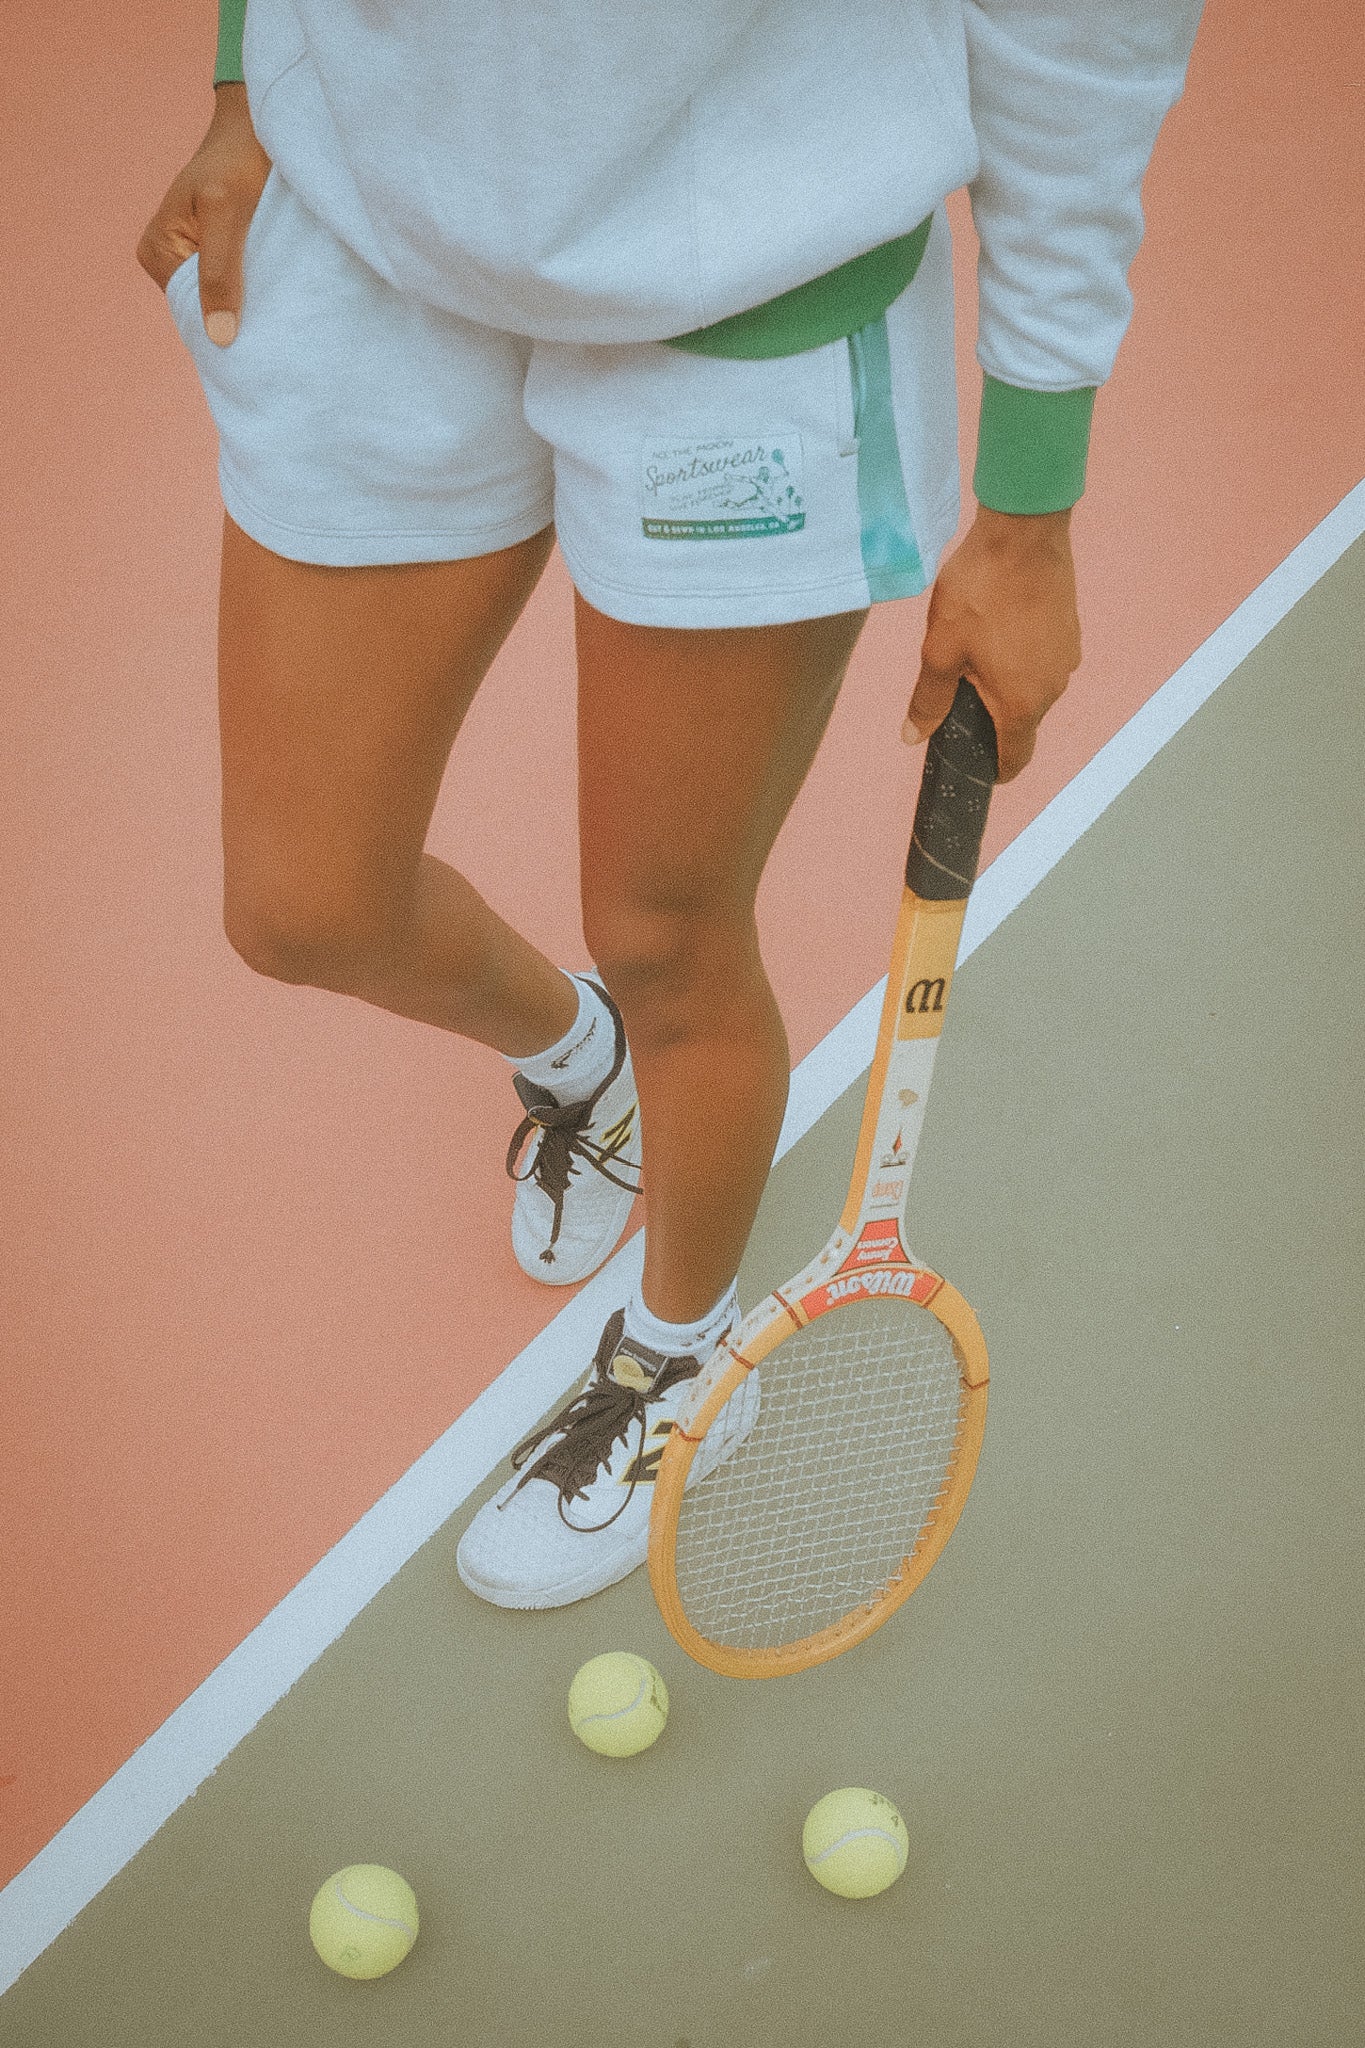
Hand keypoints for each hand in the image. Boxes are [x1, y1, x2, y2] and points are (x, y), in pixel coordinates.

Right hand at [134, 82, 271, 346]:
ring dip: (253, 302)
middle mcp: (168, 259)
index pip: (192, 312)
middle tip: (280, 322)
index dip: (227, 325)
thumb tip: (218, 338)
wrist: (257, 128)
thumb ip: (218, 273)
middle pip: (207, 309)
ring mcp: (193, 258)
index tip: (266, 336)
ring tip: (281, 302)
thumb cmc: (236, 160)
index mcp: (157, 252)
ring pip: (225, 300)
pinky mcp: (218, 254)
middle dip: (240, 315)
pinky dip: (258, 289)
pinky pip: (237, 284)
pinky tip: (279, 290)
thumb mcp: (225, 213)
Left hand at [904, 504, 1081, 781]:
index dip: (993, 770)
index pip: (1015, 759)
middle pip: (1021, 721)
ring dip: (1005, 681)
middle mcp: (1054, 687)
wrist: (1023, 531)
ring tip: (972, 648)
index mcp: (1024, 703)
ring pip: (1031, 687)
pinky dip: (1020, 656)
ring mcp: (1067, 656)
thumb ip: (928, 700)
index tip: (973, 766)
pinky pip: (1041, 659)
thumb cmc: (979, 593)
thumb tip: (912, 737)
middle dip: (990, 715)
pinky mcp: (1070, 629)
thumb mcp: (941, 651)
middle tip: (955, 686)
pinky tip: (996, 627)